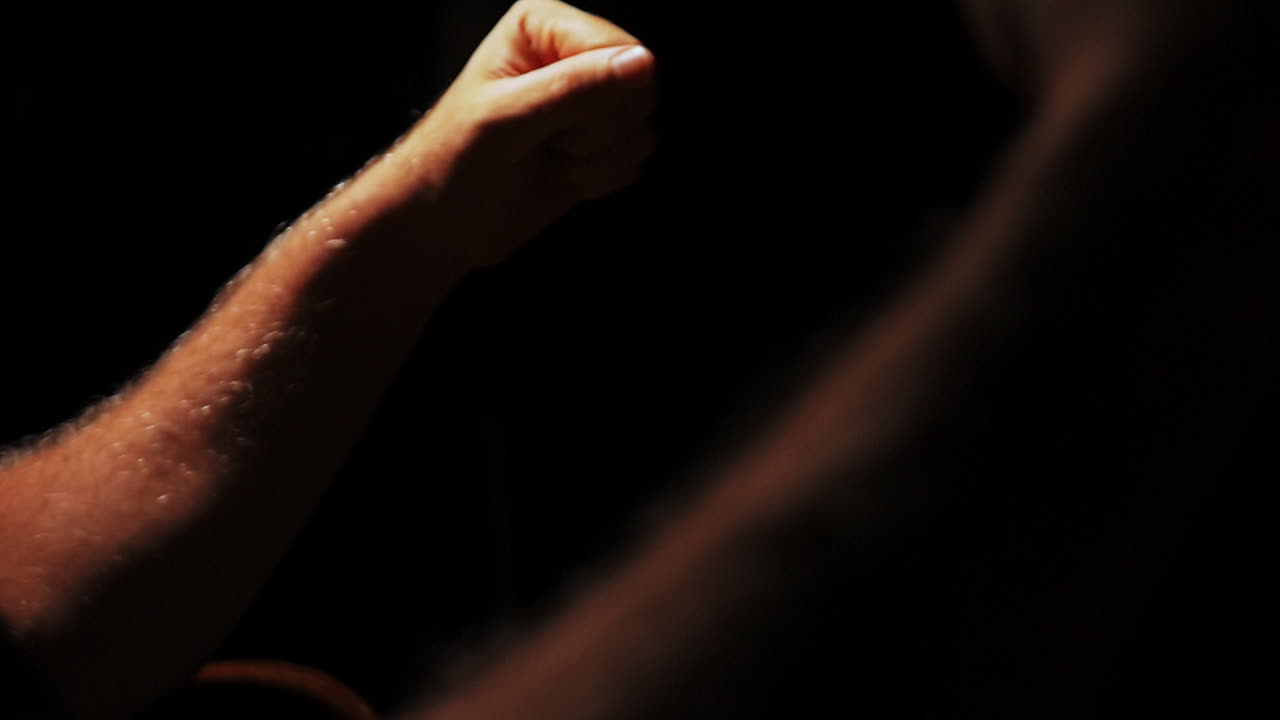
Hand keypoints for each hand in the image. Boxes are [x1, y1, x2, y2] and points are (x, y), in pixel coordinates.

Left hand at [404, 0, 656, 267]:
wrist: (444, 223)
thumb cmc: (452, 163)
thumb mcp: (506, 120)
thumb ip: (573, 88)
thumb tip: (640, 63)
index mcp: (543, 27)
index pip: (619, 51)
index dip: (599, 98)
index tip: (553, 122)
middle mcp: (571, 55)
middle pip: (638, 90)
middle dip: (595, 133)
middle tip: (546, 141)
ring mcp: (588, 100)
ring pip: (640, 127)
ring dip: (596, 160)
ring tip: (548, 158)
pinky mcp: (600, 140)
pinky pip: (636, 156)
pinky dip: (602, 177)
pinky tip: (562, 174)